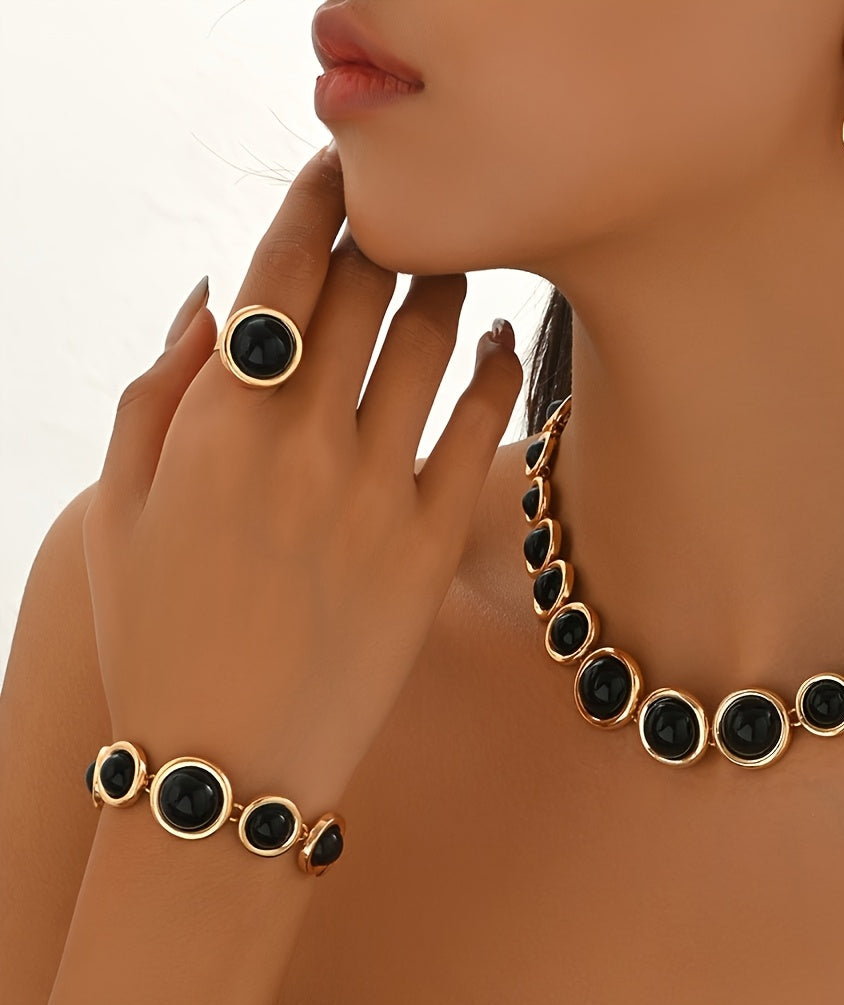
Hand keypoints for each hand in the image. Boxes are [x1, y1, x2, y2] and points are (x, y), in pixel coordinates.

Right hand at [82, 144, 521, 806]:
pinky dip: (496, 368)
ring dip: (444, 286)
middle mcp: (298, 444)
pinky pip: (480, 428)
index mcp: (212, 424)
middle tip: (402, 215)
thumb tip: (208, 291)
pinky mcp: (431, 546)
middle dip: (382, 231)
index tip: (334, 175)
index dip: (311, 202)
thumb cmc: (158, 633)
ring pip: (429, 342)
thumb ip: (155, 389)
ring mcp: (372, 494)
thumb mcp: (115, 507)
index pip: (277, 272)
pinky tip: (499, 342)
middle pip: (361, 290)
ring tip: (450, 270)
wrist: (229, 761)